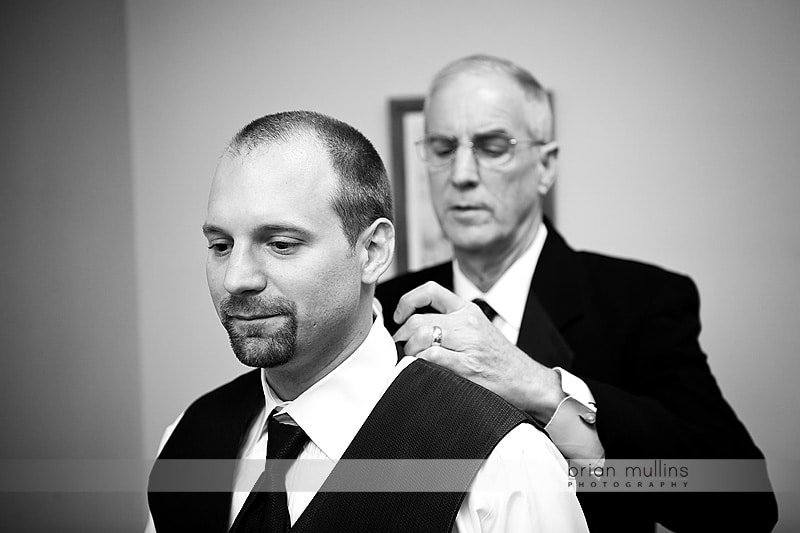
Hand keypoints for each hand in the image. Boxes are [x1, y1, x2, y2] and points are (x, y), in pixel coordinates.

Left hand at [392, 281, 565, 422]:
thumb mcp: (477, 328)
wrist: (525, 379)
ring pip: (421, 338)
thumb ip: (450, 322)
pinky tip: (422, 368)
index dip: (408, 300)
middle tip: (401, 345)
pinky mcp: (466, 366)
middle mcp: (467, 323)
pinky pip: (430, 358)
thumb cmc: (499, 357)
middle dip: (402, 335)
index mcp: (468, 310)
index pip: (431, 291)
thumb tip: (413, 327)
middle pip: (419, 320)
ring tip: (413, 359)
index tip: (400, 316)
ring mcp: (467, 345)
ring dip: (409, 351)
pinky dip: (418, 364)